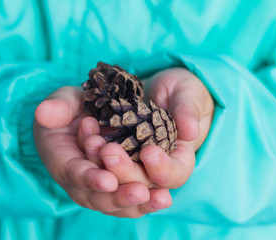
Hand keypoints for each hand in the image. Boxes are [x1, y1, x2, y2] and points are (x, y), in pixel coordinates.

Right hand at [33, 87, 168, 216]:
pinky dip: (144, 201)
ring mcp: (96, 185)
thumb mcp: (65, 101)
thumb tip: (43, 112)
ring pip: (114, 202)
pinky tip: (163, 198)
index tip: (107, 180)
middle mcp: (77, 179)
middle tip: (140, 192)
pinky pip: (126, 199)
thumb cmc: (73, 107)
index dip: (88, 177)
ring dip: (136, 203)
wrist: (86, 115)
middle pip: (95, 196)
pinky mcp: (114, 186)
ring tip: (160, 199)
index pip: (72, 172)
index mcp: (61, 159)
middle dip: (118, 196)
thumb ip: (57, 106)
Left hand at [86, 67, 213, 196]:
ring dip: (103, 166)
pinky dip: (93, 154)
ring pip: (118, 177)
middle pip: (142, 181)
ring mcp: (134, 163)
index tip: (148, 151)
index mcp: (180, 158)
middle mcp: (156, 167)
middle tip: (108, 151)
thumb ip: (188, 110)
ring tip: (91, 144)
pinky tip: (85, 140)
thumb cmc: (183, 92)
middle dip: (124, 170)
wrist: (163, 91)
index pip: (175, 174)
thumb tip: (190, 130)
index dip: (162, 169)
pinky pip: (103, 161)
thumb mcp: (188, 95)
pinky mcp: (116, 153)